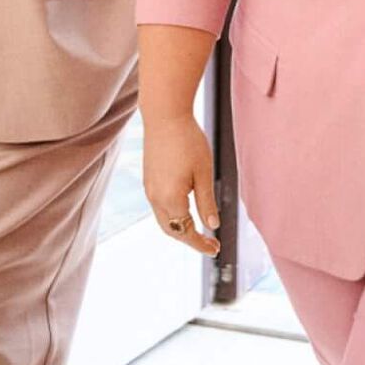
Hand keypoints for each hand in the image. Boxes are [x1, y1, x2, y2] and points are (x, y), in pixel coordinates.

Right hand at [143, 110, 219, 254]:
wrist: (164, 115)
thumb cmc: (188, 140)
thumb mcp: (203, 173)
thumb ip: (207, 202)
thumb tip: (212, 225)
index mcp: (170, 199)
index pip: (186, 231)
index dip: (201, 244)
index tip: (216, 249)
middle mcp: (155, 197)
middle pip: (171, 230)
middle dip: (190, 239)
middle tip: (210, 244)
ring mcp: (148, 188)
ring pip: (164, 219)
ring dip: (180, 228)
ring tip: (199, 229)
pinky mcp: (148, 178)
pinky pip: (159, 206)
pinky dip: (173, 215)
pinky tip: (186, 209)